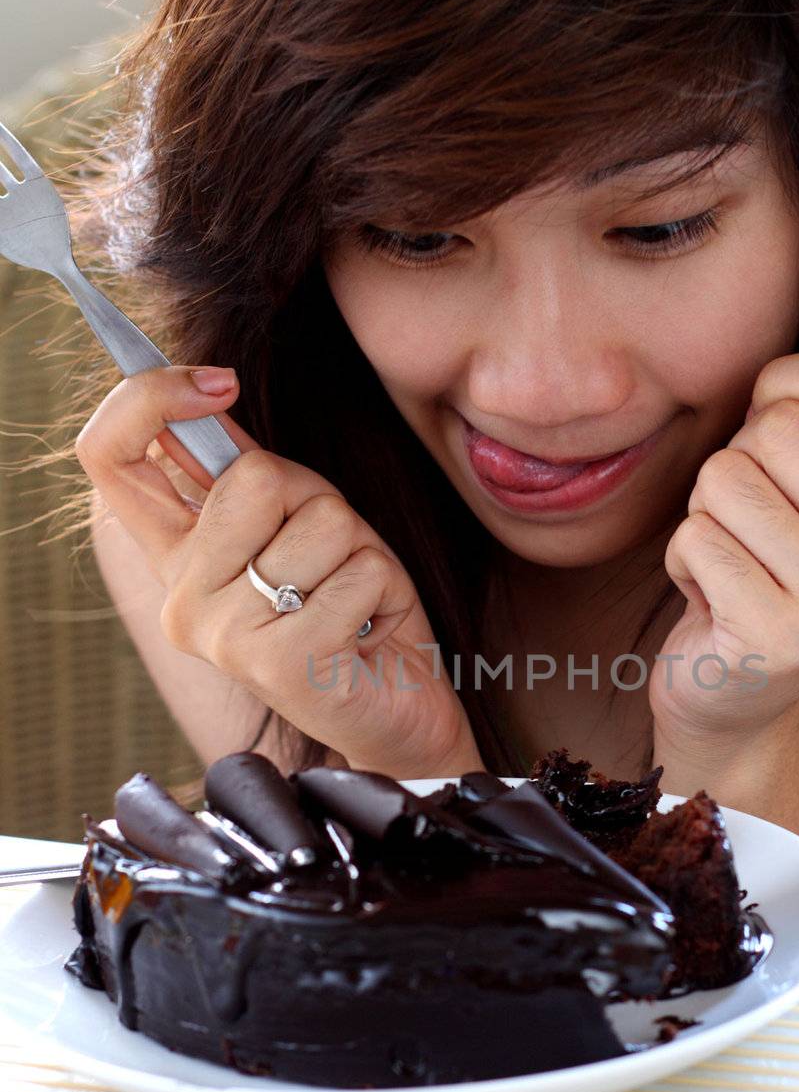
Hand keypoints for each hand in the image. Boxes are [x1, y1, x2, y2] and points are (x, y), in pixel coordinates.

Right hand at [76, 364, 482, 777]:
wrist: (397, 708)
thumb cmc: (351, 609)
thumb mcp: (298, 522)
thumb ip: (250, 471)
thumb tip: (208, 392)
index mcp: (174, 557)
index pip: (108, 456)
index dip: (150, 397)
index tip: (219, 383)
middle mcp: (182, 600)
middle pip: (253, 475)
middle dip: (318, 499)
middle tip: (330, 555)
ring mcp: (225, 638)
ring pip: (319, 520)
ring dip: (358, 548)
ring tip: (351, 596)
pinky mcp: (283, 667)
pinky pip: (356, 571)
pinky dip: (381, 587)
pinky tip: (366, 628)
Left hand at [649, 302, 798, 753]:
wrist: (735, 697)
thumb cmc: (768, 571)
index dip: (790, 384)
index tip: (772, 420)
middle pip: (778, 429)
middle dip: (736, 462)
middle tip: (750, 522)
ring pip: (725, 479)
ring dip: (704, 514)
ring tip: (732, 560)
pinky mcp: (777, 637)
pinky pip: (693, 538)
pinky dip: (684, 560)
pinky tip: (712, 598)